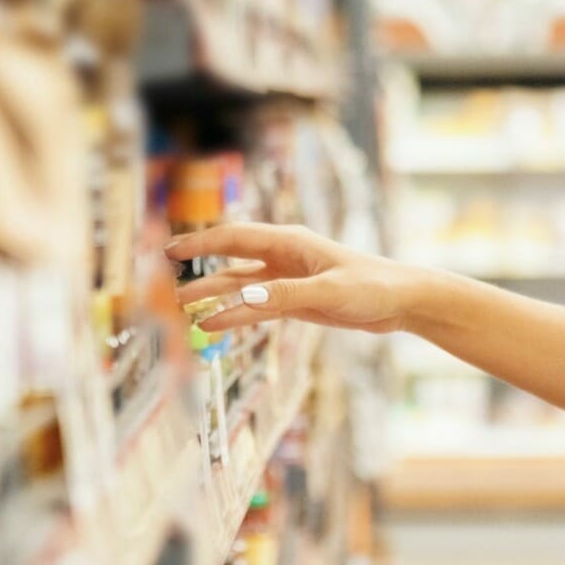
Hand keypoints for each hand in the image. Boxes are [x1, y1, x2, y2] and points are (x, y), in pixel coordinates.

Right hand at [167, 223, 422, 334]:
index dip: (201, 242)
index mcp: (290, 242)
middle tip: (163, 282)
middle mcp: (283, 256)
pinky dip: (235, 314)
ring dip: (213, 295)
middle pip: (231, 261)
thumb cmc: (373, 287)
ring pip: (240, 285)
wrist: (401, 301)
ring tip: (181, 308)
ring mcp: (287, 278)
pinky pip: (256, 306)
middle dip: (199, 270)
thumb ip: (285, 295)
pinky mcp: (295, 299)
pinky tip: (214, 326)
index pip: (235, 238)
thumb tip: (241, 297)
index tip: (170, 250)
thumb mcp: (329, 292)